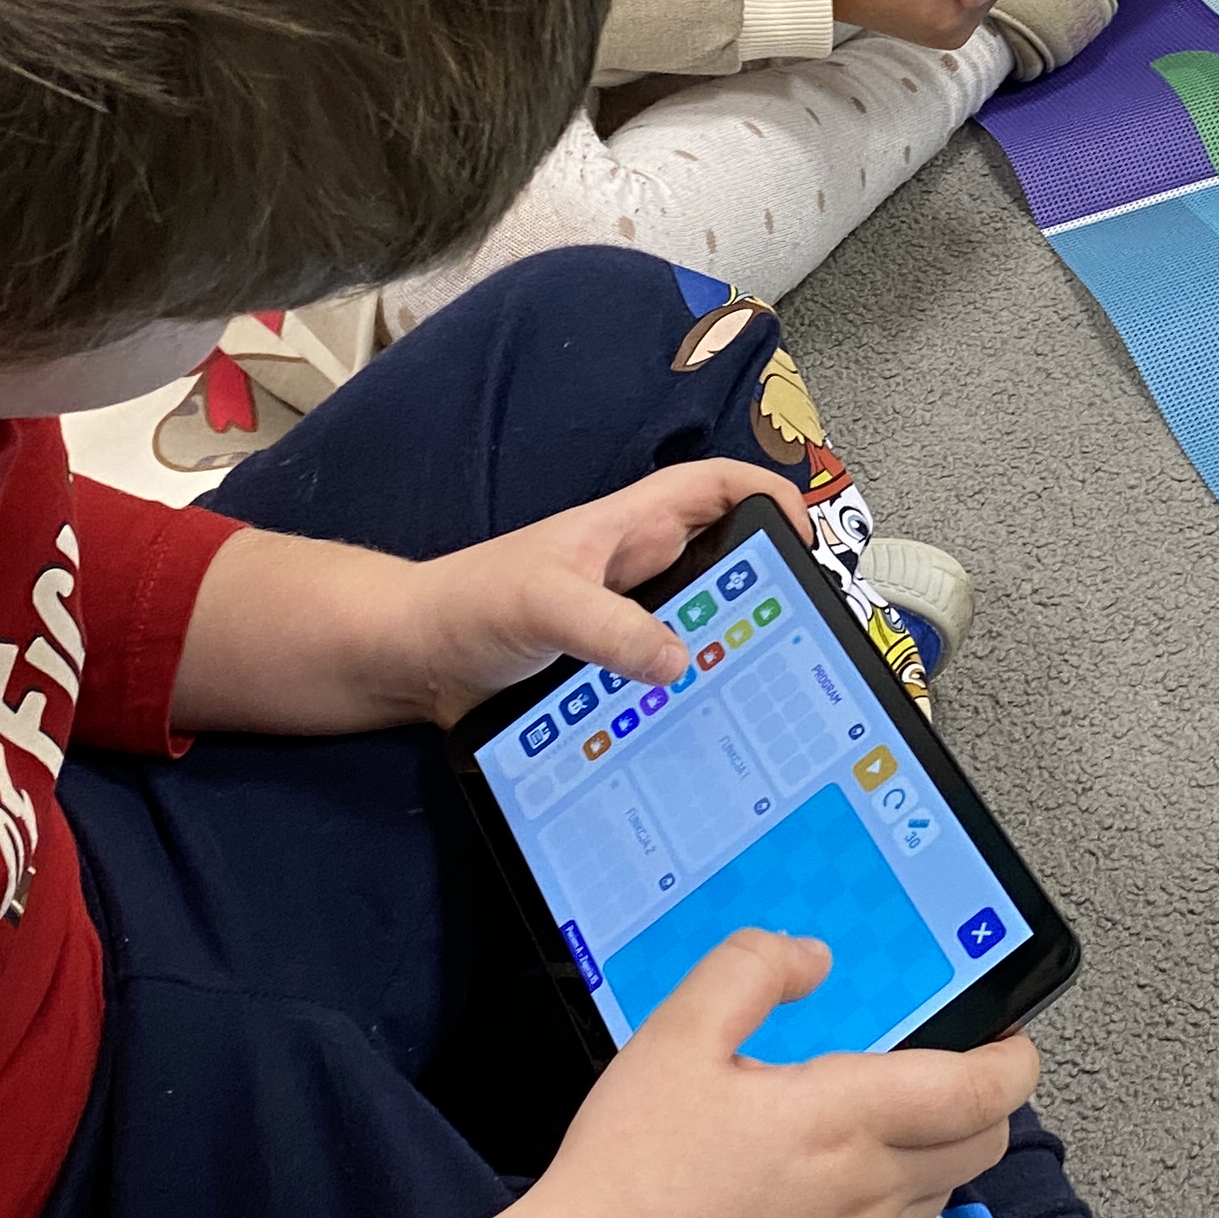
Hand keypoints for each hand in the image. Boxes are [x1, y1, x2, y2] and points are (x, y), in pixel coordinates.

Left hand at [402, 461, 808, 720]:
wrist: (412, 663)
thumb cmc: (468, 605)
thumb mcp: (543, 605)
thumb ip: (611, 628)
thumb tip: (681, 661)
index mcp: (630, 528)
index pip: (717, 487)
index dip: (768, 497)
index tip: (806, 540)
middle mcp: (638, 571)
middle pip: (726, 564)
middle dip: (768, 590)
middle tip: (802, 635)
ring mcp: (626, 623)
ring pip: (701, 627)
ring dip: (732, 652)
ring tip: (770, 691)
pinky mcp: (610, 671)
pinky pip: (669, 677)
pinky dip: (692, 697)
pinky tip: (707, 730)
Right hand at [523, 929, 1040, 1217]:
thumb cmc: (625, 1171)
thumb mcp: (673, 1037)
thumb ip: (750, 972)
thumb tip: (813, 957)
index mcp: (843, 1120)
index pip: (981, 1093)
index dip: (1015, 1062)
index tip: (1010, 1036)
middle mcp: (866, 1192)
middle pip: (981, 1144)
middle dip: (985, 1099)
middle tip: (947, 1064)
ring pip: (940, 1190)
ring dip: (939, 1147)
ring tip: (882, 1112)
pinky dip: (894, 1195)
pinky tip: (829, 1176)